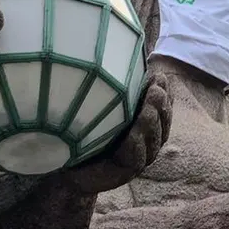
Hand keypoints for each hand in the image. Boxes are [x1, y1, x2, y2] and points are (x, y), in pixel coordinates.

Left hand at [58, 70, 172, 194]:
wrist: (63, 162)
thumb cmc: (84, 127)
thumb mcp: (101, 101)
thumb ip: (114, 85)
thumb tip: (119, 54)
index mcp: (145, 122)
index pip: (163, 107)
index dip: (165, 93)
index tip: (158, 76)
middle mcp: (146, 140)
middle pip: (162, 122)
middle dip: (161, 105)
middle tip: (156, 89)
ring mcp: (138, 158)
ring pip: (152, 140)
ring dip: (151, 123)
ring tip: (148, 108)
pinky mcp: (124, 173)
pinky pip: (135, 159)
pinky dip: (135, 145)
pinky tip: (133, 134)